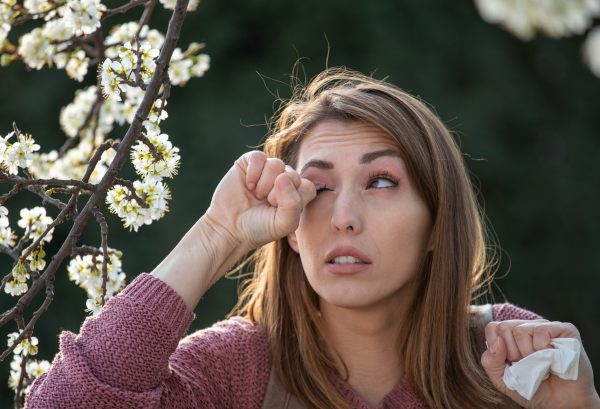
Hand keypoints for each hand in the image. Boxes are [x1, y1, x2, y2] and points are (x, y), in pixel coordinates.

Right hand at [204, 150, 315, 252]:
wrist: (229, 227)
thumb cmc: (259, 228)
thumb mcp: (283, 224)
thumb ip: (293, 204)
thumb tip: (283, 176)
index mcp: (296, 194)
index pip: (307, 187)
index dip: (293, 199)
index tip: (278, 211)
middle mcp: (284, 180)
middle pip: (292, 175)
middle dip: (276, 193)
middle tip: (265, 203)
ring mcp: (267, 170)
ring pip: (276, 164)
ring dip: (264, 183)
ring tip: (256, 194)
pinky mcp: (250, 163)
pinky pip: (259, 157)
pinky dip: (253, 172)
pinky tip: (248, 185)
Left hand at [481, 319, 599, 408]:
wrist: (561, 405)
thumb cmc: (532, 389)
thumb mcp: (503, 380)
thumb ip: (490, 362)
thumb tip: (497, 341)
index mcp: (511, 335)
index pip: (493, 328)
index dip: (499, 349)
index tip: (512, 363)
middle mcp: (528, 327)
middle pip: (505, 327)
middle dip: (513, 353)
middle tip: (529, 366)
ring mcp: (546, 326)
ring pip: (521, 330)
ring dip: (529, 355)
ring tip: (541, 364)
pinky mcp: (565, 329)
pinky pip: (541, 331)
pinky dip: (543, 349)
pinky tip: (552, 358)